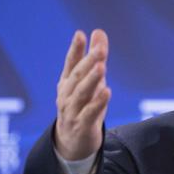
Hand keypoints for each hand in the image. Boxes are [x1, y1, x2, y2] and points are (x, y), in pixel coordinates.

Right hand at [54, 29, 110, 160]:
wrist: (72, 142)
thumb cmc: (82, 105)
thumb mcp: (90, 80)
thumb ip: (95, 57)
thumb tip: (99, 31)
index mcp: (67, 82)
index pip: (71, 63)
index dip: (75, 49)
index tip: (80, 34)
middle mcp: (66, 95)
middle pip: (78, 76)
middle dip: (89, 62)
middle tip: (100, 49)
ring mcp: (72, 111)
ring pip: (82, 93)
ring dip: (92, 79)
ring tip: (102, 67)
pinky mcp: (81, 125)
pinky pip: (90, 113)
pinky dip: (98, 102)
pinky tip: (107, 92)